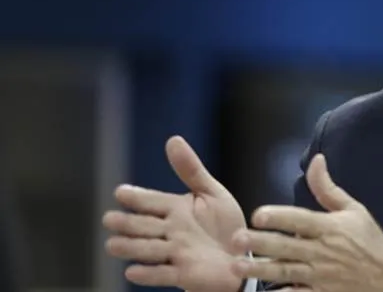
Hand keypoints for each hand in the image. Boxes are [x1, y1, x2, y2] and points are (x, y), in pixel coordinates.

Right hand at [102, 136, 246, 291]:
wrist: (241, 255)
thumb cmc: (225, 225)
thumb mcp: (212, 193)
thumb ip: (191, 170)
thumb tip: (172, 139)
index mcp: (176, 209)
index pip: (152, 201)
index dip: (138, 197)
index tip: (121, 192)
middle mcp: (172, 231)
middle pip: (145, 226)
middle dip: (128, 223)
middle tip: (109, 219)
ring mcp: (176, 253)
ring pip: (149, 249)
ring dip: (131, 248)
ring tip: (112, 245)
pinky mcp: (184, 274)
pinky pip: (164, 274)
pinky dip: (149, 274)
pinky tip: (132, 272)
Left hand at [231, 154, 382, 291]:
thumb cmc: (370, 241)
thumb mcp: (354, 210)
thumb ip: (328, 188)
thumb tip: (316, 160)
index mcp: (330, 228)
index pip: (300, 220)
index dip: (279, 216)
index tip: (258, 214)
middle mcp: (323, 251)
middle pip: (287, 246)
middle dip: (261, 243)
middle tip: (236, 239)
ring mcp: (321, 276)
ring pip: (286, 272)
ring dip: (261, 269)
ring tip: (238, 265)